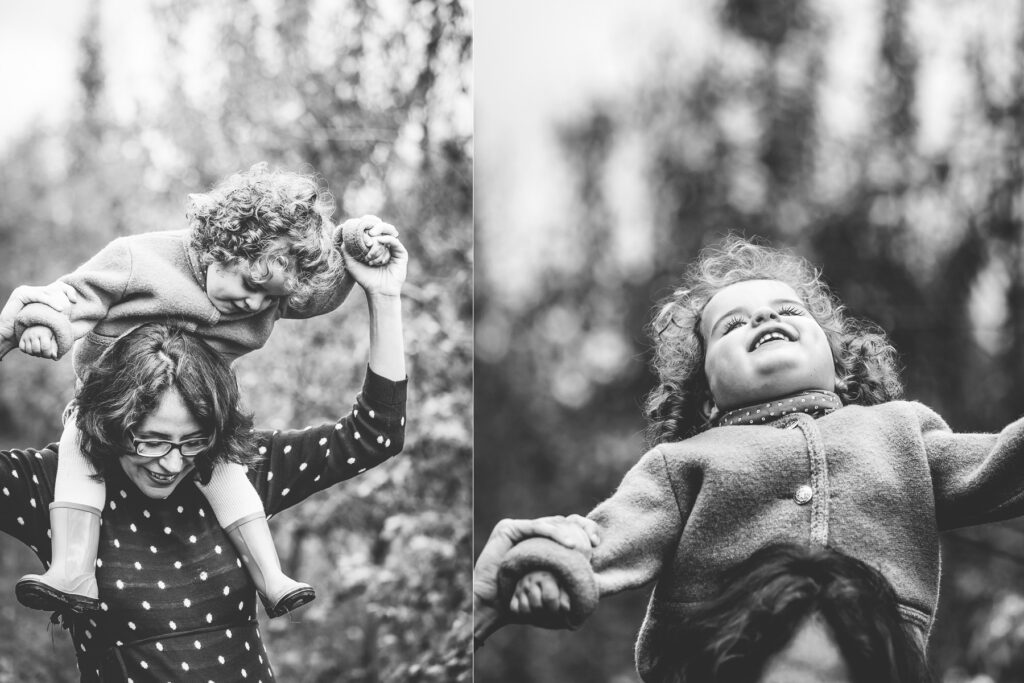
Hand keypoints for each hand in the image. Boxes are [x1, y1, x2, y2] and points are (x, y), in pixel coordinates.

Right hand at [0, 282, 77, 360]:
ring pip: (48, 291)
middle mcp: (33, 291)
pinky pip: (38, 296)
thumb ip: (55, 315)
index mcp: (39, 295)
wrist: (8, 336)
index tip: (75, 301)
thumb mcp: (45, 322)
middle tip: (75, 300)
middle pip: (55, 286)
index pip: (57, 287)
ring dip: (58, 300)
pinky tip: (59, 309)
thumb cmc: (27, 332)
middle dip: (67, 291)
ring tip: (66, 309)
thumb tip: (71, 314)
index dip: (68, 291)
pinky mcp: (21, 294)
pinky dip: (50, 302)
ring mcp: (26, 291)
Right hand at [19, 325, 57, 358]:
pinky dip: (27, 351)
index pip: (45, 347)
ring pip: (29, 351)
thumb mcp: (54, 339)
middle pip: (36, 350)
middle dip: (41, 355)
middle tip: (44, 353)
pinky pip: (22, 349)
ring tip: (40, 351)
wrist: (39, 325)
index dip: (47, 354)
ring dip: (35, 354)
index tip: (50, 354)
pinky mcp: (21, 339)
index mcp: (44, 333)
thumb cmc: (49, 334)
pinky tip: (33, 349)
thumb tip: (55, 357)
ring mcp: (26, 336)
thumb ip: (55, 348)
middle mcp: (33, 334)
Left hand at [340, 216, 406, 297]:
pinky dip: (387, 239)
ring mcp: (393, 249)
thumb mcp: (351, 263)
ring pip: (388, 233)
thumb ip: (346, 250)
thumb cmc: (365, 278)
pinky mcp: (401, 254)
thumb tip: (343, 235)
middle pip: (381, 228)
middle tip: (369, 232)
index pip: (371, 229)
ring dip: (379, 236)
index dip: (367, 226)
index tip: (361, 231)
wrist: (378, 290)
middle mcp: (384, 245)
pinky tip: (380, 241)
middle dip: (374, 227)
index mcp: (374, 245)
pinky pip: (394, 242)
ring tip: (373, 237)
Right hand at [474, 515, 598, 645]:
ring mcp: (519, 528)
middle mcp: (532, 532)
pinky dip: (552, 533)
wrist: (494, 606)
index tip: (597, 542)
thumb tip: (597, 572)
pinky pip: (535, 526)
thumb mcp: (553, 586)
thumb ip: (569, 574)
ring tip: (578, 548)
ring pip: (551, 522)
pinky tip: (567, 544)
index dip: (585, 528)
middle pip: (562, 521)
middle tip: (593, 542)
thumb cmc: (524, 600)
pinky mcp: (508, 528)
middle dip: (581, 527)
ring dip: (568, 533)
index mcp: (543, 541)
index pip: (568, 526)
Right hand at [510, 571, 570, 618]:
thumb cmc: (560, 587)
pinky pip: (515, 610)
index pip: (549, 598)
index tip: (559, 609)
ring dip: (535, 616)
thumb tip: (566, 608)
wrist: (545, 581)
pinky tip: (533, 613)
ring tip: (543, 614)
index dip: (555, 608)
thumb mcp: (566, 590)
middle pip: (537, 606)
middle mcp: (530, 580)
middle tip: (552, 613)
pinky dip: (524, 615)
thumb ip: (567, 598)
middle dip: (546, 614)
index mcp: (546, 576)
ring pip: (524, 609)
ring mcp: (520, 588)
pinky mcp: (514, 595)